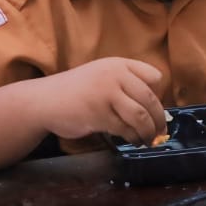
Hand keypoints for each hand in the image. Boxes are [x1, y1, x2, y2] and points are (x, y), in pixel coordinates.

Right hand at [34, 58, 163, 143]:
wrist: (44, 101)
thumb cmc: (76, 91)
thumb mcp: (101, 75)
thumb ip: (125, 83)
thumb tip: (155, 108)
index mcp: (118, 64)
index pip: (154, 76)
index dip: (158, 93)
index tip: (157, 108)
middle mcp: (115, 76)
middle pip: (150, 99)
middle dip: (159, 119)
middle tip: (161, 131)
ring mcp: (106, 94)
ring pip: (140, 116)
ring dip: (149, 131)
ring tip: (149, 140)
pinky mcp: (98, 114)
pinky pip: (125, 128)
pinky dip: (133, 137)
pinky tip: (133, 141)